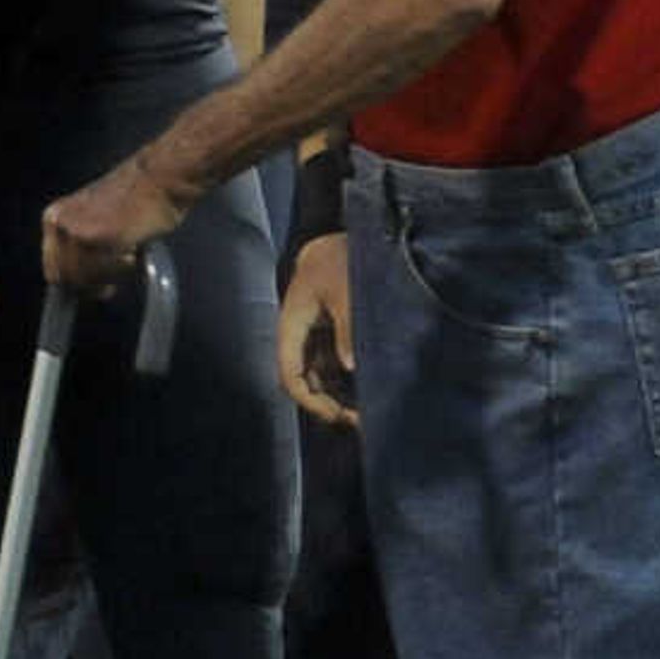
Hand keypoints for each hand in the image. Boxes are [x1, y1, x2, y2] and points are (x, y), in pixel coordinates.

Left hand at [42, 149, 198, 300]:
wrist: (161, 178)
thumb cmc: (137, 197)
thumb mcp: (93, 218)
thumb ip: (80, 243)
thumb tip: (82, 277)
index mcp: (54, 218)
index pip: (53, 268)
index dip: (74, 283)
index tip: (92, 289)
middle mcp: (61, 225)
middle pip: (68, 278)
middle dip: (91, 284)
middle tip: (110, 285)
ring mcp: (81, 232)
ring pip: (88, 278)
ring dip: (110, 276)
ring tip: (128, 259)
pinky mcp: (105, 239)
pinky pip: (109, 272)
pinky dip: (123, 270)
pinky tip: (134, 254)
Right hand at [279, 232, 360, 428]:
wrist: (350, 236)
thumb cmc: (344, 258)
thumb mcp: (347, 291)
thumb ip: (348, 327)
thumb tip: (350, 365)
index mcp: (293, 324)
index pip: (290, 373)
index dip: (309, 399)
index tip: (335, 416)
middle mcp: (300, 334)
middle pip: (305, 380)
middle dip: (326, 404)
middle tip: (359, 422)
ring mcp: (316, 333)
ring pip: (320, 375)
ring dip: (338, 395)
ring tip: (367, 414)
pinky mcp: (332, 330)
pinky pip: (334, 363)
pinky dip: (347, 381)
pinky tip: (369, 393)